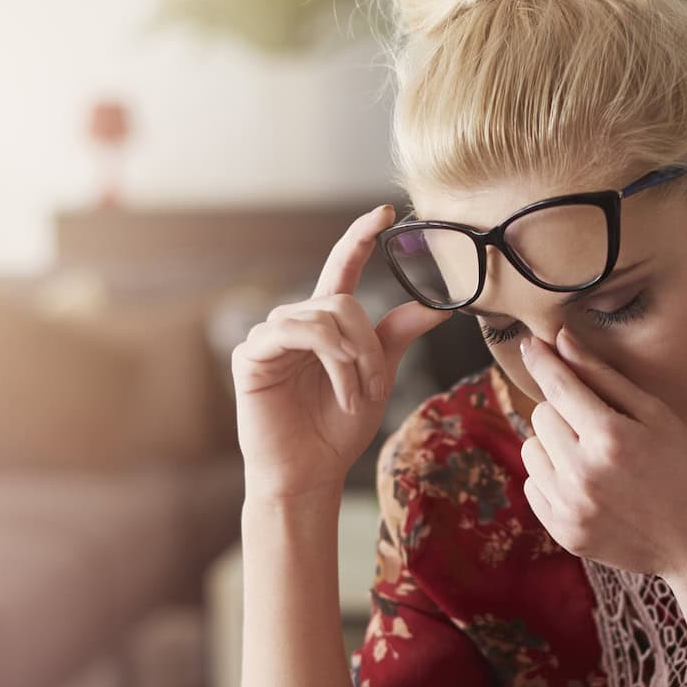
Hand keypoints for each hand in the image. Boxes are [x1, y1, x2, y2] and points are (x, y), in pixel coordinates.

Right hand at [233, 205, 447, 501]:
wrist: (309, 474)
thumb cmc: (337, 431)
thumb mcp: (377, 379)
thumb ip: (396, 338)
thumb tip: (435, 306)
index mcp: (325, 324)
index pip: (343, 268)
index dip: (360, 238)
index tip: (384, 212)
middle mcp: (295, 322)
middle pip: (343, 302)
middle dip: (370, 345)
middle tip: (376, 386)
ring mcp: (270, 336)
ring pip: (324, 316)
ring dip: (352, 358)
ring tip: (357, 395)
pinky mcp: (251, 355)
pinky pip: (296, 334)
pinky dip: (330, 362)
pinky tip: (339, 393)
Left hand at [518, 329, 686, 578]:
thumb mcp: (657, 416)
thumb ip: (604, 378)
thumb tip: (561, 341)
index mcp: (610, 437)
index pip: (558, 386)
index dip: (542, 360)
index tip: (531, 344)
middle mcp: (582, 473)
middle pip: (541, 416)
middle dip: (564, 412)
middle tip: (600, 426)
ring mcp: (570, 507)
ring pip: (531, 450)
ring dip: (554, 445)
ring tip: (593, 457)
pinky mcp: (563, 531)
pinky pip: (533, 486)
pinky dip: (552, 479)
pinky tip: (588, 485)